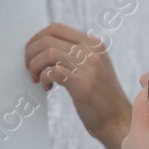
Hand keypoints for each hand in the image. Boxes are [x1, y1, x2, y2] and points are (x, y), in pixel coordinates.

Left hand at [24, 21, 130, 141]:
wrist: (118, 120)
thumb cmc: (101, 97)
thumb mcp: (94, 66)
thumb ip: (76, 54)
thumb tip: (44, 47)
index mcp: (94, 43)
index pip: (56, 28)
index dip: (36, 38)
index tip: (30, 53)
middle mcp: (92, 51)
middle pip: (47, 39)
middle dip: (30, 53)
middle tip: (30, 69)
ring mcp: (89, 67)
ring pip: (47, 53)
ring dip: (35, 66)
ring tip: (38, 79)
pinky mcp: (83, 85)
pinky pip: (52, 71)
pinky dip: (43, 78)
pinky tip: (48, 88)